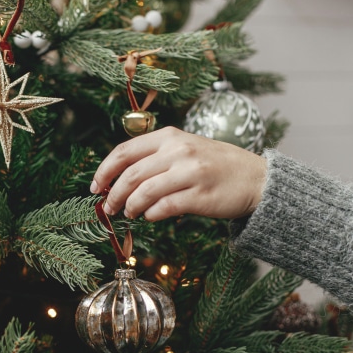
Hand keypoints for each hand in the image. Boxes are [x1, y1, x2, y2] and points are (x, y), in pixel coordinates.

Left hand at [90, 127, 266, 220]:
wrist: (257, 179)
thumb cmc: (216, 165)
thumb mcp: (185, 149)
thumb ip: (155, 158)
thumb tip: (118, 179)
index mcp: (169, 136)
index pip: (124, 151)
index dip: (104, 170)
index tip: (95, 186)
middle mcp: (178, 151)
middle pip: (130, 174)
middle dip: (113, 194)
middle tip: (108, 207)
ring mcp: (190, 173)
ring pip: (144, 192)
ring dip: (130, 207)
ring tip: (129, 213)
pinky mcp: (199, 196)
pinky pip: (163, 208)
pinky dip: (151, 214)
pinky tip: (150, 216)